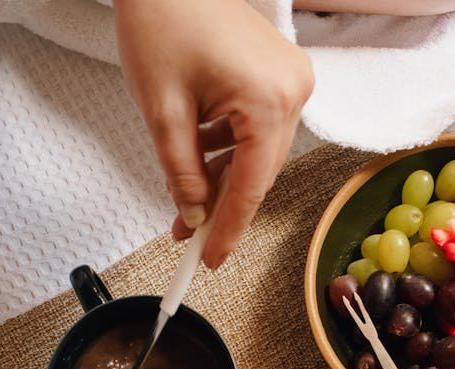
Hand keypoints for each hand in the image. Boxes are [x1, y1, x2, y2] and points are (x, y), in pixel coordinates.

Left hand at [114, 0, 313, 267]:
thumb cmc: (162, 21)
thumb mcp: (162, 111)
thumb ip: (180, 171)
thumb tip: (193, 213)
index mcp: (269, 99)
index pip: (251, 184)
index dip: (230, 228)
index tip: (212, 258)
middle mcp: (292, 90)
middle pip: (259, 170)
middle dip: (222, 204)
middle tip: (189, 233)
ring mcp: (291, 79)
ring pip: (258, 152)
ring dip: (223, 176)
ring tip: (184, 193)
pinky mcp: (281, 73)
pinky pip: (259, 126)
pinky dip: (230, 146)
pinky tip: (200, 154)